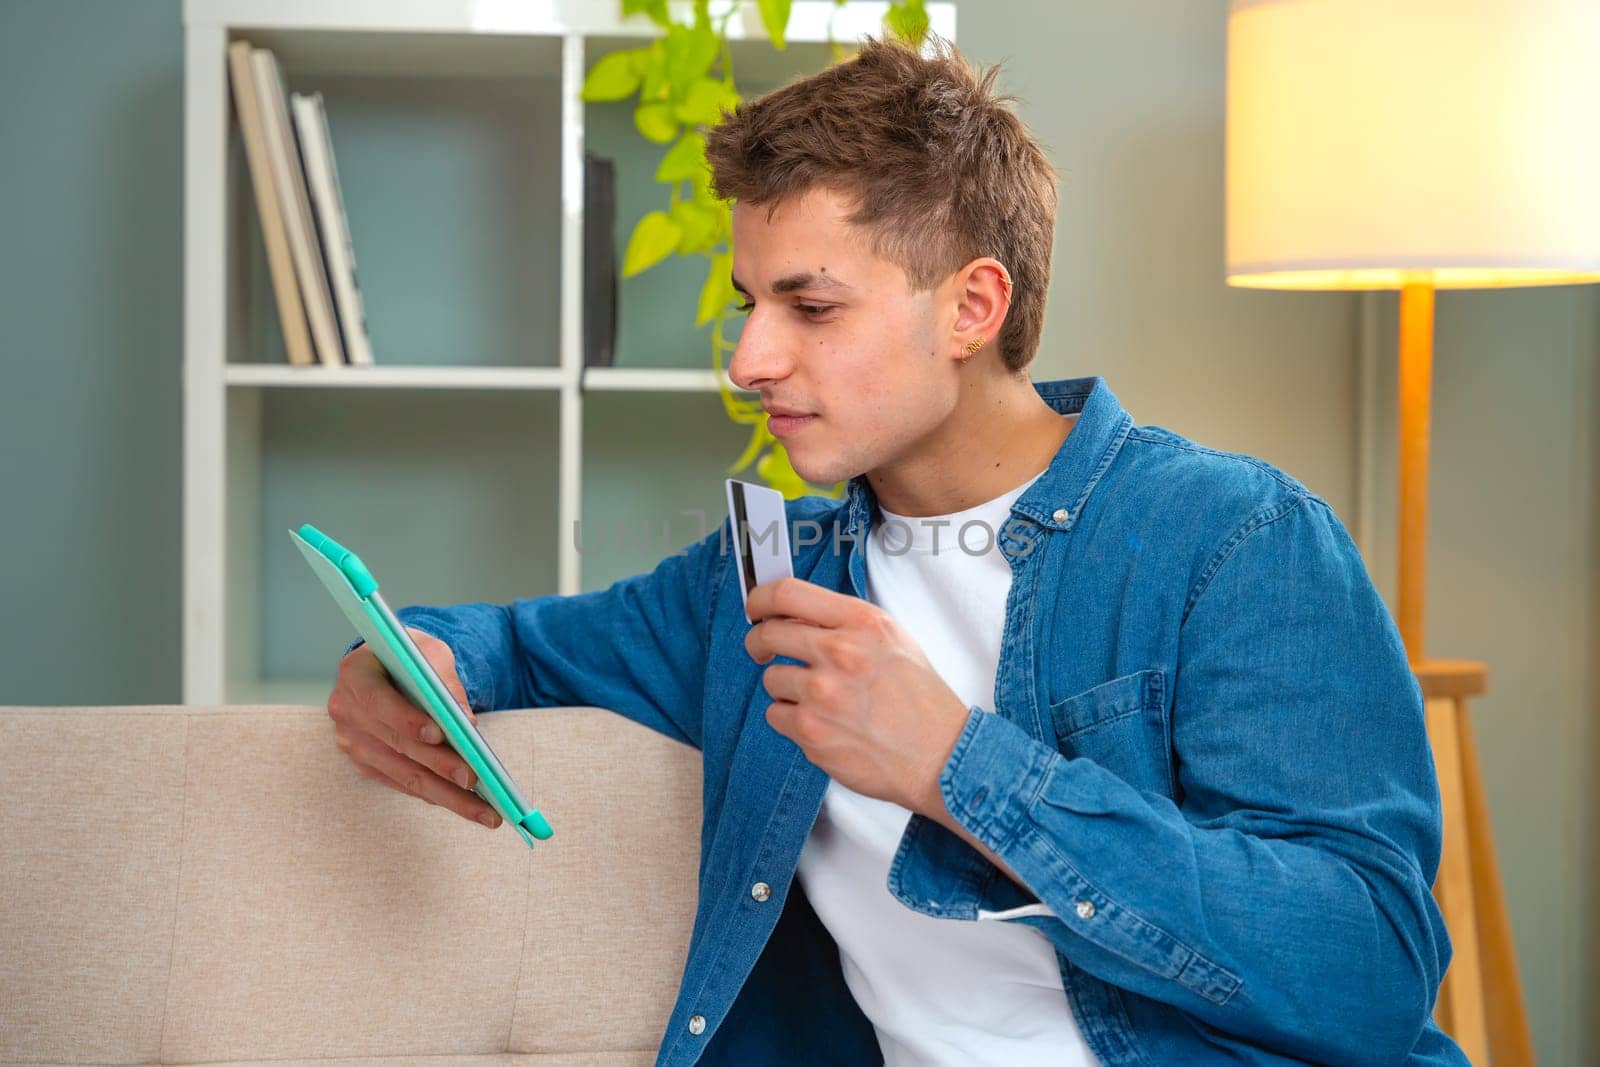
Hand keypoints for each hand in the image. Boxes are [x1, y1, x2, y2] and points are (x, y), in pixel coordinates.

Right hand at [327, 628, 501, 828]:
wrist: (386, 665)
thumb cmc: (412, 656)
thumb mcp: (430, 652)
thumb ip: (445, 682)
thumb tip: (466, 724)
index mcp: (356, 673)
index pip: (378, 700)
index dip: (407, 719)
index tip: (439, 735)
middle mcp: (346, 710)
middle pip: (397, 745)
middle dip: (439, 765)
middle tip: (474, 780)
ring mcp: (352, 742)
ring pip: (403, 774)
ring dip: (445, 794)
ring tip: (482, 809)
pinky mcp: (363, 764)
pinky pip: (401, 783)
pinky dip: (433, 793)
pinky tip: (462, 803)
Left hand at [744, 577, 970, 813]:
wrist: (940, 756)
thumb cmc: (920, 700)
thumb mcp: (893, 640)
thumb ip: (845, 623)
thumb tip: (797, 614)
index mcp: (862, 622)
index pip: (787, 593)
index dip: (760, 598)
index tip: (756, 608)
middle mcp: (840, 653)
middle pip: (768, 633)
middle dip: (759, 642)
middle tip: (762, 650)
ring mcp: (822, 694)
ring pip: (771, 679)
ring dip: (785, 688)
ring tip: (818, 700)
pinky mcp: (811, 732)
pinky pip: (775, 715)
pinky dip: (791, 720)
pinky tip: (822, 723)